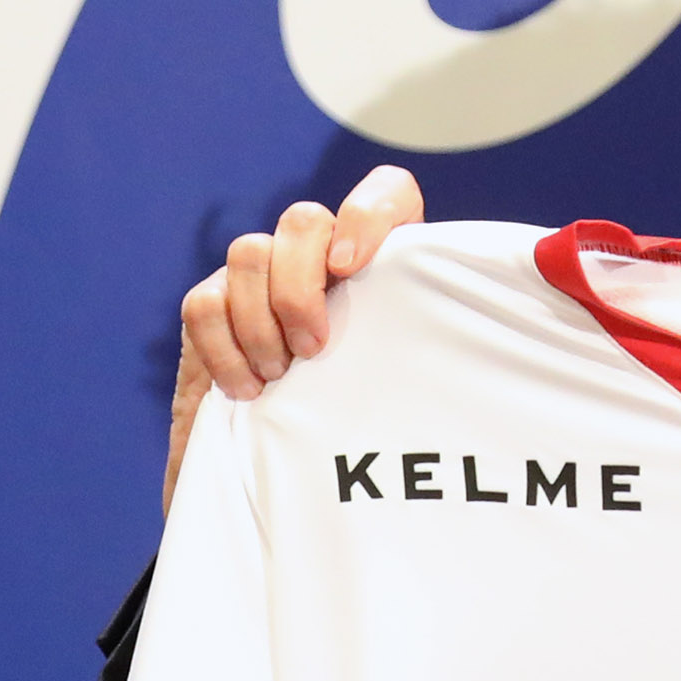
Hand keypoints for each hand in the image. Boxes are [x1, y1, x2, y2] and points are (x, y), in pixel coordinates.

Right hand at [166, 165, 424, 507]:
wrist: (293, 487)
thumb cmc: (367, 437)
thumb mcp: (410, 392)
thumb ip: (425, 347)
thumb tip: (477, 318)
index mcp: (381, 264)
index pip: (386, 193)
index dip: (367, 214)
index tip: (349, 268)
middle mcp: (320, 258)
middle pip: (303, 220)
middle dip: (299, 286)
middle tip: (313, 350)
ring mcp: (263, 278)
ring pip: (248, 253)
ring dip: (260, 323)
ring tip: (279, 378)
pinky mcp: (214, 307)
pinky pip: (203, 302)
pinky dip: (223, 350)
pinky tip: (247, 391)